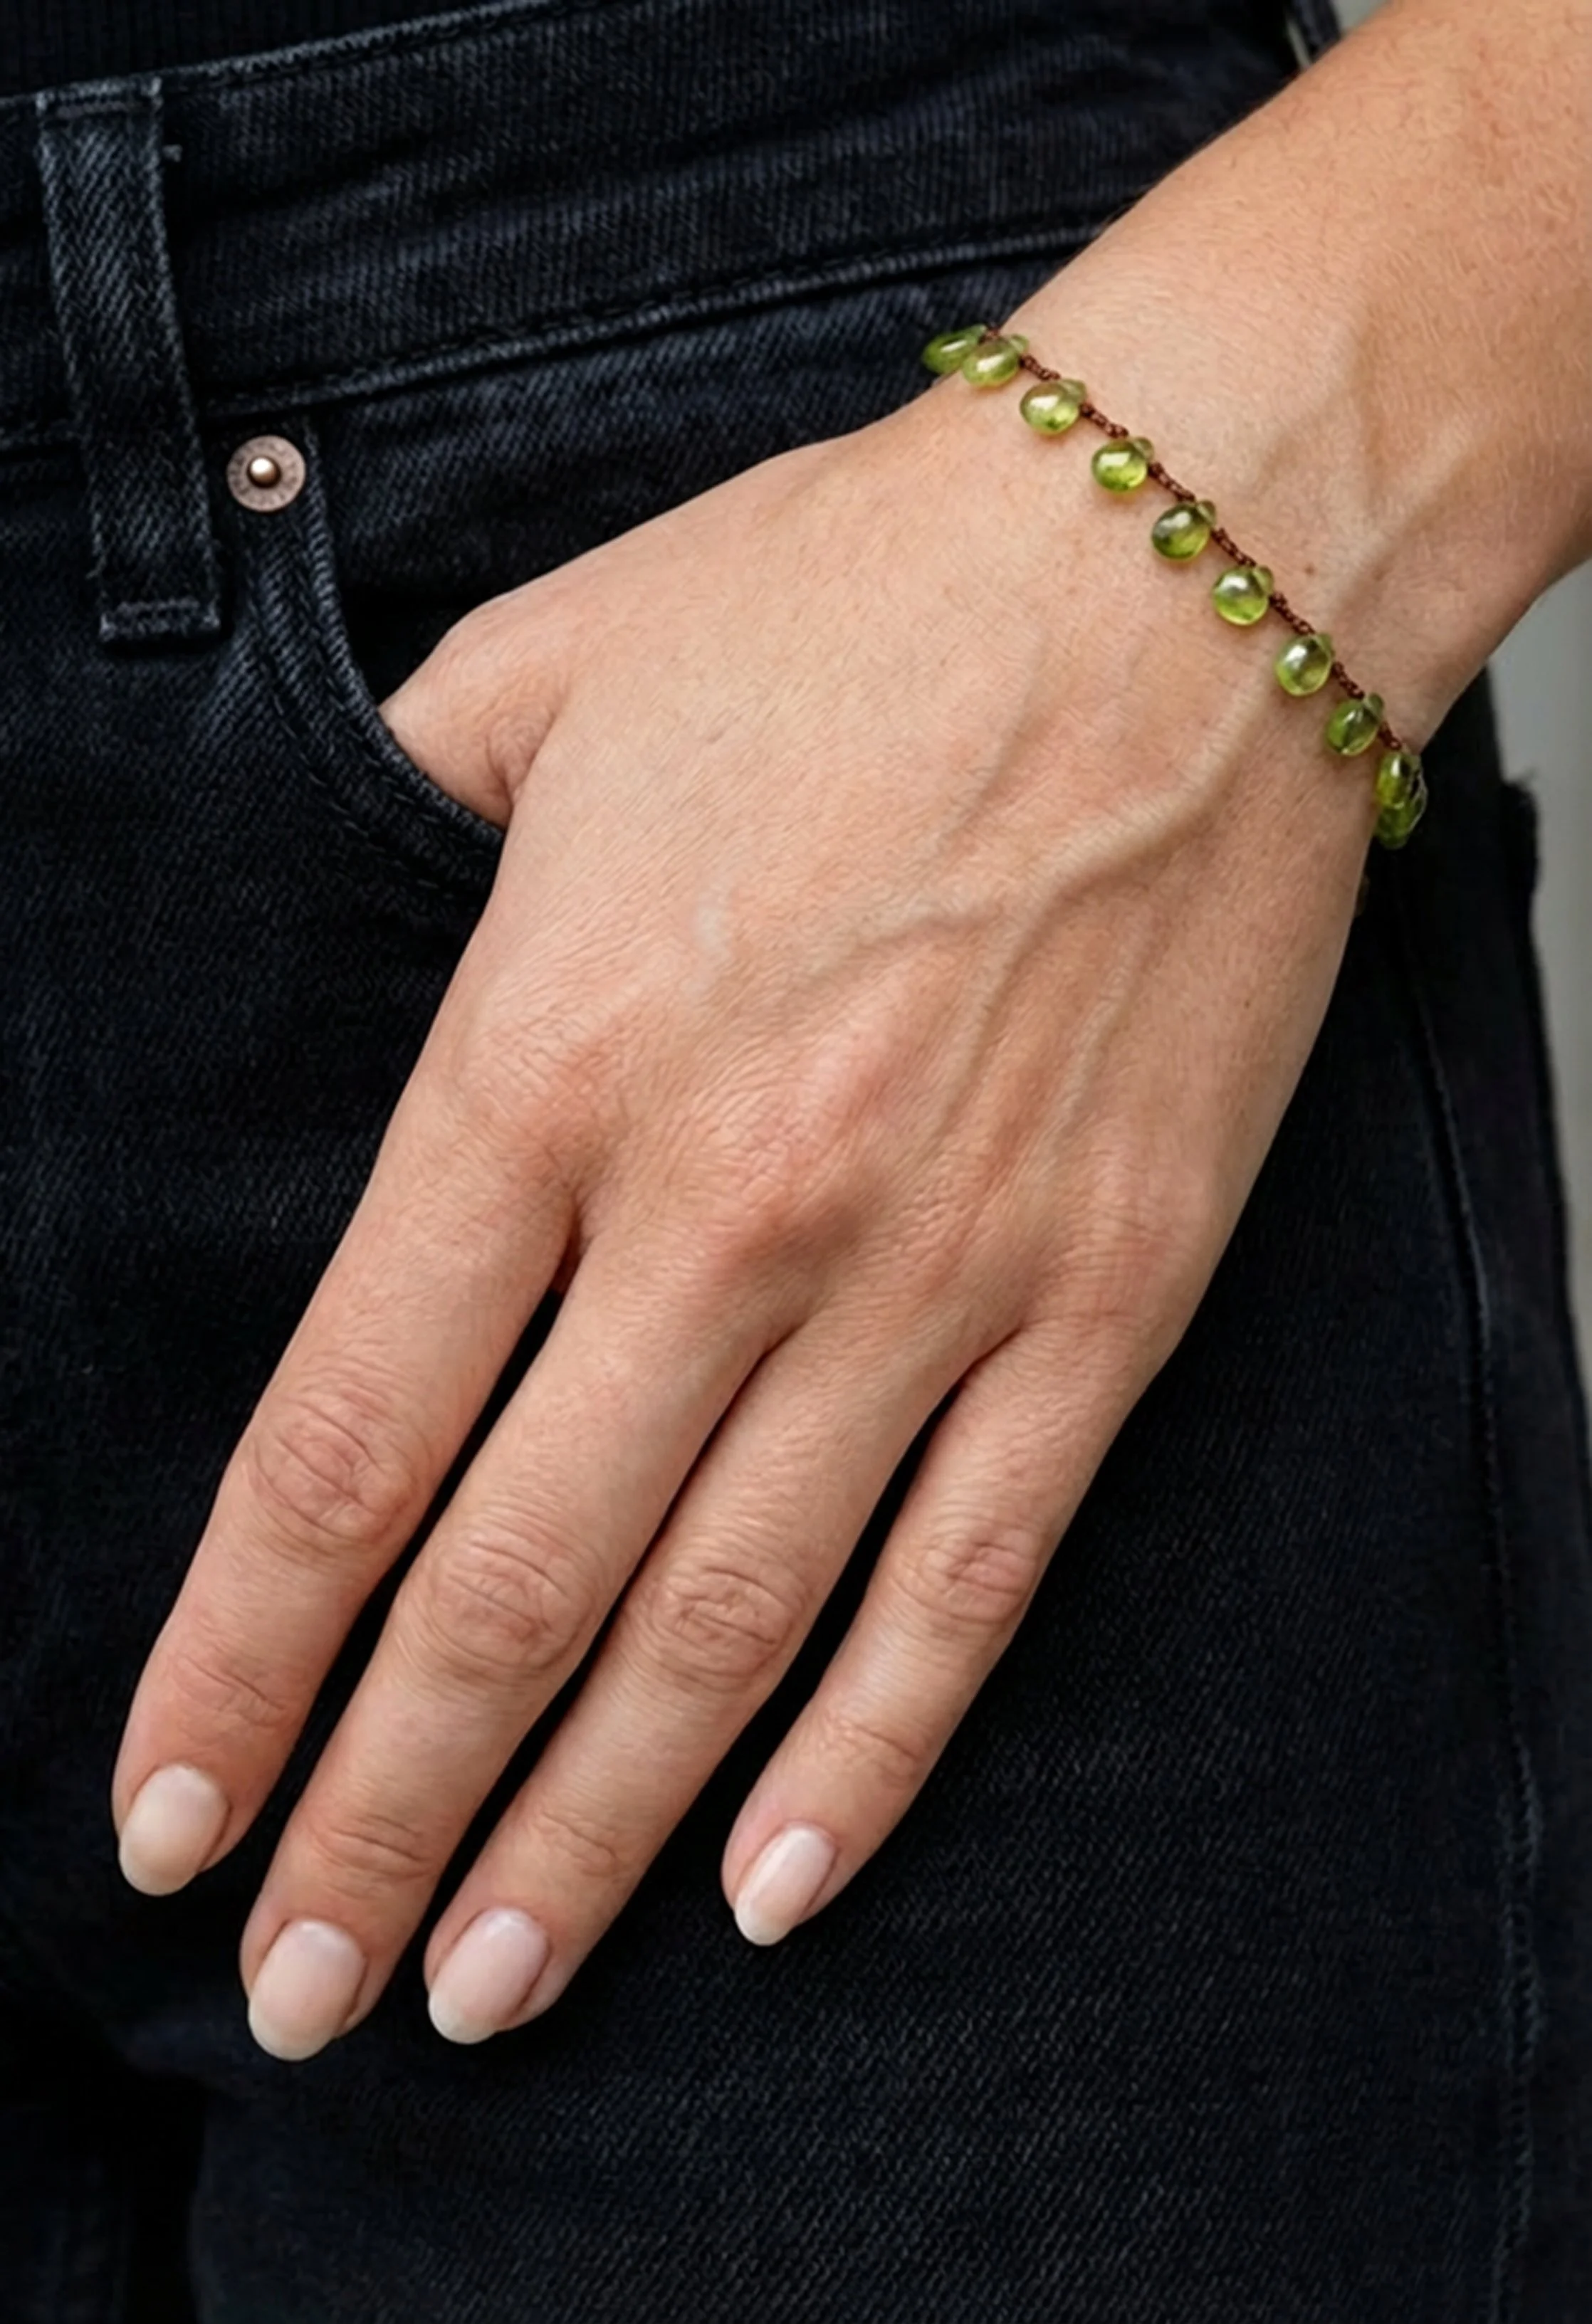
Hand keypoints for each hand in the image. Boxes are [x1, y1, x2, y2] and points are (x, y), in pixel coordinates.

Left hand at [111, 321, 1375, 2061]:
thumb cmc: (856, 599)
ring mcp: (938, 1274)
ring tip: (484, 1986)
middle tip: (294, 1999)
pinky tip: (768, 1888)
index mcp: (553, 1060)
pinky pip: (969, 1583)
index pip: (345, 1446)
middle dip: (378, 1822)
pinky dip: (868, 1761)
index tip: (167, 1816)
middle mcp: (730, 1211)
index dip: (239, 1663)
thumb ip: (395, 837)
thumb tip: (326, 944)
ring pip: (724, 1636)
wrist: (1192, 559)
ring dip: (586, 1842)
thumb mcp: (547, 679)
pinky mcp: (1106, 1298)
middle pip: (508, 1595)